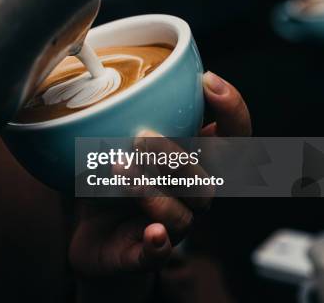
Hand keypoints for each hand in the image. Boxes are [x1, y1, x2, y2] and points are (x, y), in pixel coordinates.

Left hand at [69, 71, 250, 300]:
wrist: (90, 234)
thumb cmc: (110, 181)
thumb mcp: (115, 140)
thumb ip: (123, 112)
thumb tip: (107, 69)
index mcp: (192, 162)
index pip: (232, 139)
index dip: (231, 111)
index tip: (208, 81)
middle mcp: (190, 196)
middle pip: (208, 179)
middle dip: (178, 156)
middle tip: (142, 138)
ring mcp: (172, 227)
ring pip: (184, 214)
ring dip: (153, 190)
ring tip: (120, 168)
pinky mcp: (145, 254)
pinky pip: (160, 253)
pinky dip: (158, 243)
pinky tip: (151, 231)